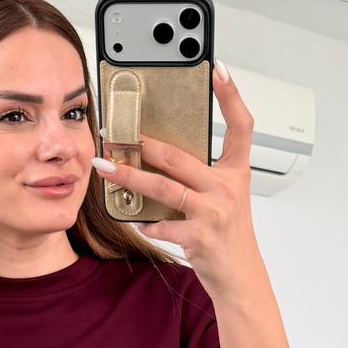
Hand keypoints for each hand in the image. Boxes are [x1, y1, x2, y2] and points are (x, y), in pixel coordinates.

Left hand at [93, 63, 261, 298]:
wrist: (241, 278)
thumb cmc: (228, 237)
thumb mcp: (223, 199)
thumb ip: (200, 177)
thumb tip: (159, 156)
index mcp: (236, 174)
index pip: (241, 126)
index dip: (232, 96)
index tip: (217, 69)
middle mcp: (227, 189)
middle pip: (180, 157)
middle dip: (144, 145)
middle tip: (117, 135)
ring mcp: (213, 212)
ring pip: (164, 188)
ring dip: (130, 178)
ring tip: (106, 168)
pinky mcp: (199, 237)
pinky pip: (162, 225)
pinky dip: (145, 223)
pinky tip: (136, 221)